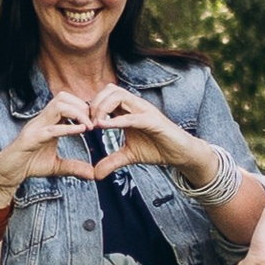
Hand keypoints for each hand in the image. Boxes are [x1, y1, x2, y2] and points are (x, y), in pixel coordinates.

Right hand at [0, 91, 125, 194]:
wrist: (8, 173)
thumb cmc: (29, 165)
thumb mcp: (56, 167)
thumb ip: (73, 167)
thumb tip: (92, 174)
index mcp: (48, 122)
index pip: (66, 101)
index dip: (83, 107)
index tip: (95, 121)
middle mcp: (41, 120)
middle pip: (62, 97)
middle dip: (81, 106)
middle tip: (94, 122)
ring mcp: (35, 127)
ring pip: (57, 106)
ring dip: (77, 113)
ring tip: (89, 127)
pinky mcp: (30, 139)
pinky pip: (50, 129)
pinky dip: (67, 128)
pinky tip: (80, 132)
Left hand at [84, 84, 216, 186]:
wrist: (180, 154)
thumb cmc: (156, 149)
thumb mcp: (129, 156)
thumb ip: (111, 161)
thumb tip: (95, 175)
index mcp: (129, 110)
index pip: (106, 96)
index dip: (92, 106)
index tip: (83, 123)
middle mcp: (136, 105)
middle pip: (110, 90)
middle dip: (95, 104)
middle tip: (87, 123)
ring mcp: (145, 111)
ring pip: (120, 95)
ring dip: (103, 108)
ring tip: (95, 124)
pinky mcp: (154, 121)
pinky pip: (132, 116)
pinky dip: (116, 120)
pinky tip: (103, 127)